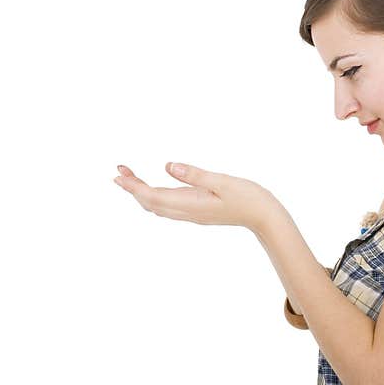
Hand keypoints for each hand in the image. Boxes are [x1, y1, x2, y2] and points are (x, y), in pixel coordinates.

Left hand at [112, 162, 279, 232]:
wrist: (265, 217)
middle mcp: (188, 211)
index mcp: (191, 204)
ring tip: (129, 177)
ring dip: (141, 193)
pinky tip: (152, 189)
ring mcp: (192, 213)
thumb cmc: (248, 197)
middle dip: (133, 187)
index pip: (154, 196)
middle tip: (119, 170)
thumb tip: (168, 166)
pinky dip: (154, 196)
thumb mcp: (223, 181)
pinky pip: (168, 206)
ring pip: (158, 206)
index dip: (134, 186)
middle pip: (151, 202)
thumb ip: (195, 175)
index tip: (119, 175)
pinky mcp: (198, 211)